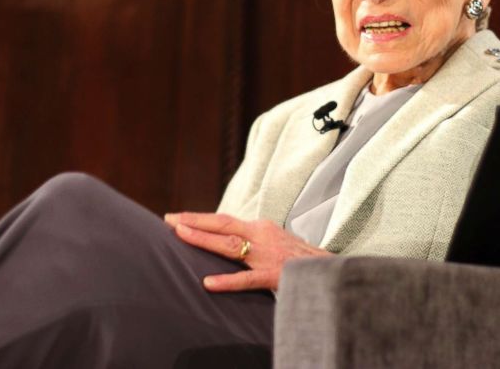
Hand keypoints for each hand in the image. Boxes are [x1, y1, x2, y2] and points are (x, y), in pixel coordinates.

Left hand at [163, 212, 329, 291]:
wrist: (329, 269)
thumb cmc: (300, 258)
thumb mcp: (274, 242)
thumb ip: (252, 241)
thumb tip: (226, 242)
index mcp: (261, 228)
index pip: (225, 220)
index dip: (200, 218)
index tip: (176, 218)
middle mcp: (262, 235)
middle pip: (223, 225)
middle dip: (195, 221)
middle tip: (169, 220)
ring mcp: (267, 255)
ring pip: (231, 246)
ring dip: (204, 239)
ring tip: (181, 235)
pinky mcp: (274, 275)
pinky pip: (247, 279)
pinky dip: (227, 281)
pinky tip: (208, 283)